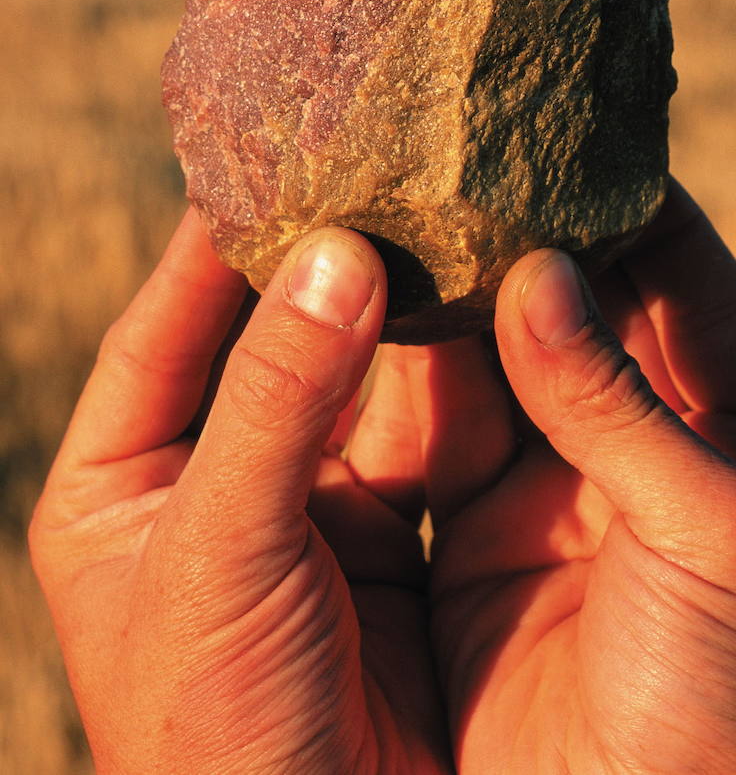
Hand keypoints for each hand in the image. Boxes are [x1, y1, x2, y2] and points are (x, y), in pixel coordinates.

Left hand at [29, 210, 450, 774]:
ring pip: (356, 371)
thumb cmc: (215, 735)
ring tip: (443, 209)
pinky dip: (451, 368)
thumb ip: (274, 399)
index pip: (166, 323)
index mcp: (120, 482)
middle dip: (325, 259)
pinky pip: (420, 426)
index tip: (282, 150)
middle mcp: (209, 478)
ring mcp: (303, 503)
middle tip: (381, 161)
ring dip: (399, 302)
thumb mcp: (218, 555)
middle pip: (269, 336)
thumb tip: (338, 252)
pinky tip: (485, 300)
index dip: (220, 238)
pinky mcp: (388, 533)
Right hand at [390, 180, 735, 773]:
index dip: (640, 203)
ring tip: (407, 202)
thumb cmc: (730, 707)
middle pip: (584, 308)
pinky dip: (406, 371)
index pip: (691, 283)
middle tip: (466, 150)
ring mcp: (554, 492)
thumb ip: (619, 399)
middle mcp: (647, 451)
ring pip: (498, 359)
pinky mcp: (469, 541)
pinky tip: (371, 304)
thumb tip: (541, 268)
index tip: (573, 129)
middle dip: (531, 234)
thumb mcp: (712, 533)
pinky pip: (436, 433)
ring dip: (459, 291)